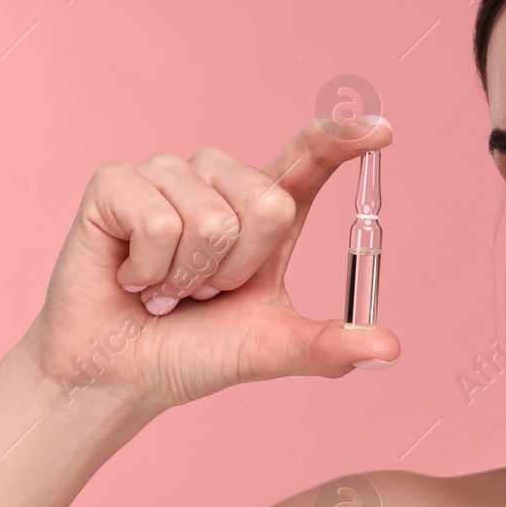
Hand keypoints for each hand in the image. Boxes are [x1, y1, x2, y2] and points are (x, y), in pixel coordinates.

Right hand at [15, 116, 400, 415]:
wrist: (118, 375)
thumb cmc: (193, 352)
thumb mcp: (270, 348)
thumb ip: (327, 345)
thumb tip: (391, 348)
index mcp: (264, 208)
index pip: (310, 158)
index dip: (344, 138)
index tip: (383, 131)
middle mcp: (218, 178)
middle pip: (268, 203)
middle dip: (238, 269)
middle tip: (204, 292)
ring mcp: (166, 174)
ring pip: (211, 219)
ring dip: (189, 276)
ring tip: (164, 288)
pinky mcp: (115, 182)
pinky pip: (158, 222)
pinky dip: (149, 271)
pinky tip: (131, 279)